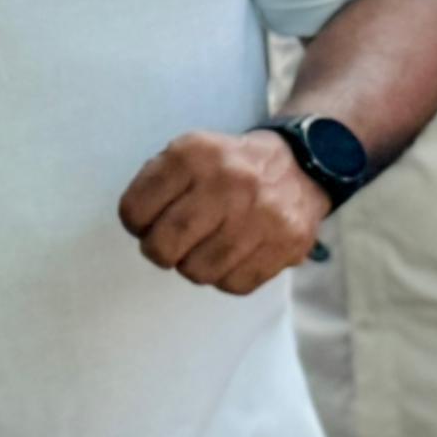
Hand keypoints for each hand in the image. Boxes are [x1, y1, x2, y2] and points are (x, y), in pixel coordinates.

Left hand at [119, 128, 328, 293]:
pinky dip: (226, 276)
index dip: (135, 223)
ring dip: (194, 265)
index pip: (135, 210)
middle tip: (169, 245)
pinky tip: (232, 255)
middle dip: (159, 252)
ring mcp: (261, 215)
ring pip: (198, 272)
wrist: (300, 165)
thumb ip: (156, 184)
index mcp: (194, 154)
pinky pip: (234, 284)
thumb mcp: (188, 153)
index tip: (146, 222)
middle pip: (164, 246)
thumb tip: (139, 228)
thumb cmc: (227, 167)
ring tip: (205, 246)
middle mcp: (229, 182)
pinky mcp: (287, 243)